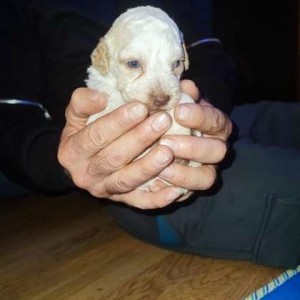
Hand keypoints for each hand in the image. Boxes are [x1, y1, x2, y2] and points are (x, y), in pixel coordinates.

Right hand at [58, 88, 183, 208]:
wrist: (81, 162)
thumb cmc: (84, 132)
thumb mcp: (75, 115)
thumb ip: (82, 102)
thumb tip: (100, 97)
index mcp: (72, 151)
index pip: (96, 135)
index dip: (118, 122)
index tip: (141, 107)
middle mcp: (85, 175)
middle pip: (113, 158)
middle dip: (139, 139)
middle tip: (163, 121)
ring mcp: (104, 190)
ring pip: (127, 181)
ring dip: (149, 167)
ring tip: (168, 151)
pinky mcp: (121, 200)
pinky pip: (140, 202)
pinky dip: (158, 199)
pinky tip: (176, 189)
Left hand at [158, 80, 231, 199]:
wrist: (170, 138)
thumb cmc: (173, 117)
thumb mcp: (178, 104)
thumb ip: (182, 96)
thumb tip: (187, 85)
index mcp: (216, 126)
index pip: (215, 120)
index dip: (199, 117)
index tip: (178, 111)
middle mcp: (216, 149)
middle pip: (217, 151)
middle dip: (192, 148)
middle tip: (166, 143)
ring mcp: (206, 170)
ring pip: (207, 178)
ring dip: (185, 174)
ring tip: (162, 168)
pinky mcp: (193, 187)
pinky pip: (190, 194)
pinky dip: (175, 190)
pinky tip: (158, 183)